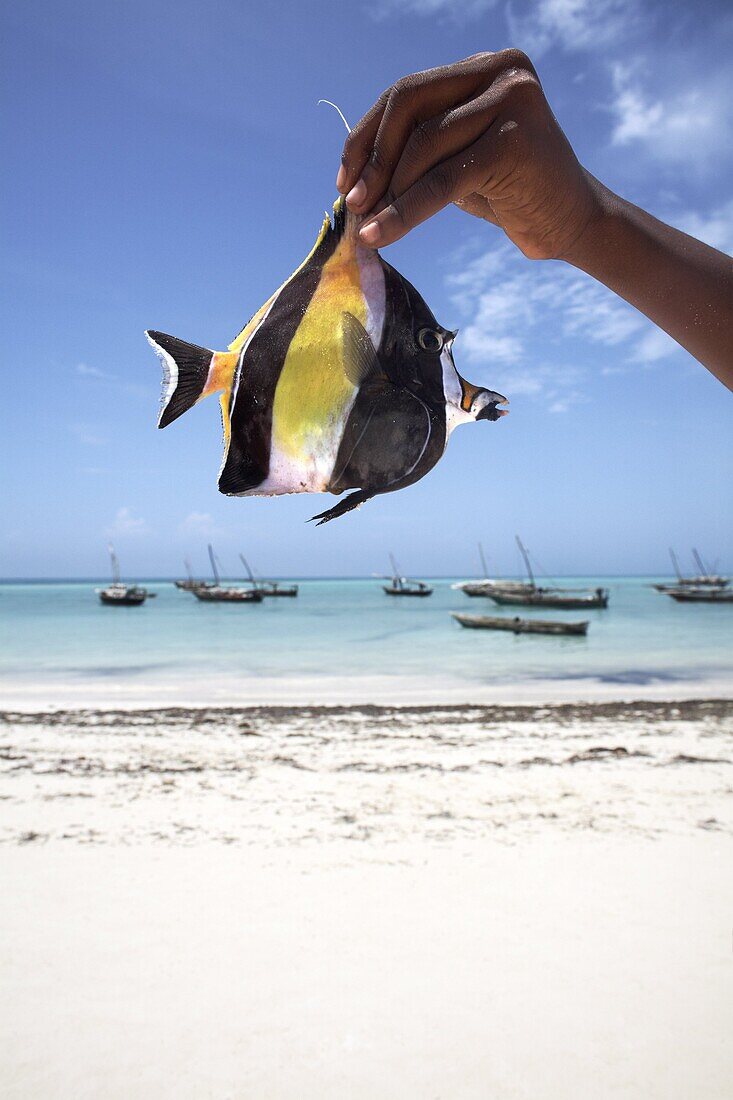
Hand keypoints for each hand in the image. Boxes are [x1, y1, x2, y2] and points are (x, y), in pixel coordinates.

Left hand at [337, 50, 599, 260]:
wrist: (572, 223)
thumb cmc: (512, 194)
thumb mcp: (459, 158)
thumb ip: (419, 148)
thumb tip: (355, 172)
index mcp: (484, 67)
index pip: (407, 92)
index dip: (367, 136)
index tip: (344, 179)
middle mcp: (501, 70)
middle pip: (408, 104)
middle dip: (373, 158)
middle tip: (353, 203)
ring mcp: (512, 100)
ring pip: (423, 145)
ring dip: (387, 192)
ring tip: (368, 227)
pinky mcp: (514, 141)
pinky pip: (442, 179)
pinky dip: (405, 211)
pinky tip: (382, 235)